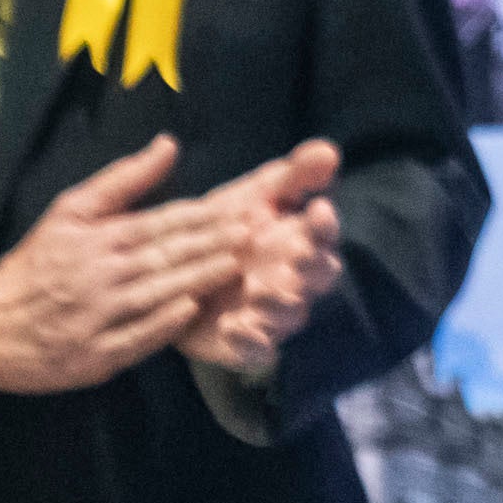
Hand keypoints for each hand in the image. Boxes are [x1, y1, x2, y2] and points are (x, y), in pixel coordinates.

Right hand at [0, 137, 250, 393]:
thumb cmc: (37, 266)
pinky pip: (134, 337)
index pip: (158, 223)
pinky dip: (161, 323)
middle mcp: (98, 274)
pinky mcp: (96, 354)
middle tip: (254, 232)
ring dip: (197, 279)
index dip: (202, 217)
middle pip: (163, 255)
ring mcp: (97, 316)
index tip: (243, 208)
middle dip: (211, 243)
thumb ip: (123, 181)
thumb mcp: (69, 212)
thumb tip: (170, 144)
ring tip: (236, 265)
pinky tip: (190, 310)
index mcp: (95, 238)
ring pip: (155, 293)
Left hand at [175, 141, 344, 372]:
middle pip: (320, 278)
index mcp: (300, 243)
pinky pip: (258, 352)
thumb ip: (291, 176)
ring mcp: (272, 314)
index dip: (325, 224)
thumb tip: (328, 150)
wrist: (173, 273)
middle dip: (312, 267)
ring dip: (280, 305)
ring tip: (259, 292)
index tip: (317, 206)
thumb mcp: (253, 195)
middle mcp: (294, 280)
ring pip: (292, 315)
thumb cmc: (223, 231)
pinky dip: (251, 343)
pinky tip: (234, 327)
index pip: (325, 234)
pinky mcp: (245, 344)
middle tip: (297, 253)